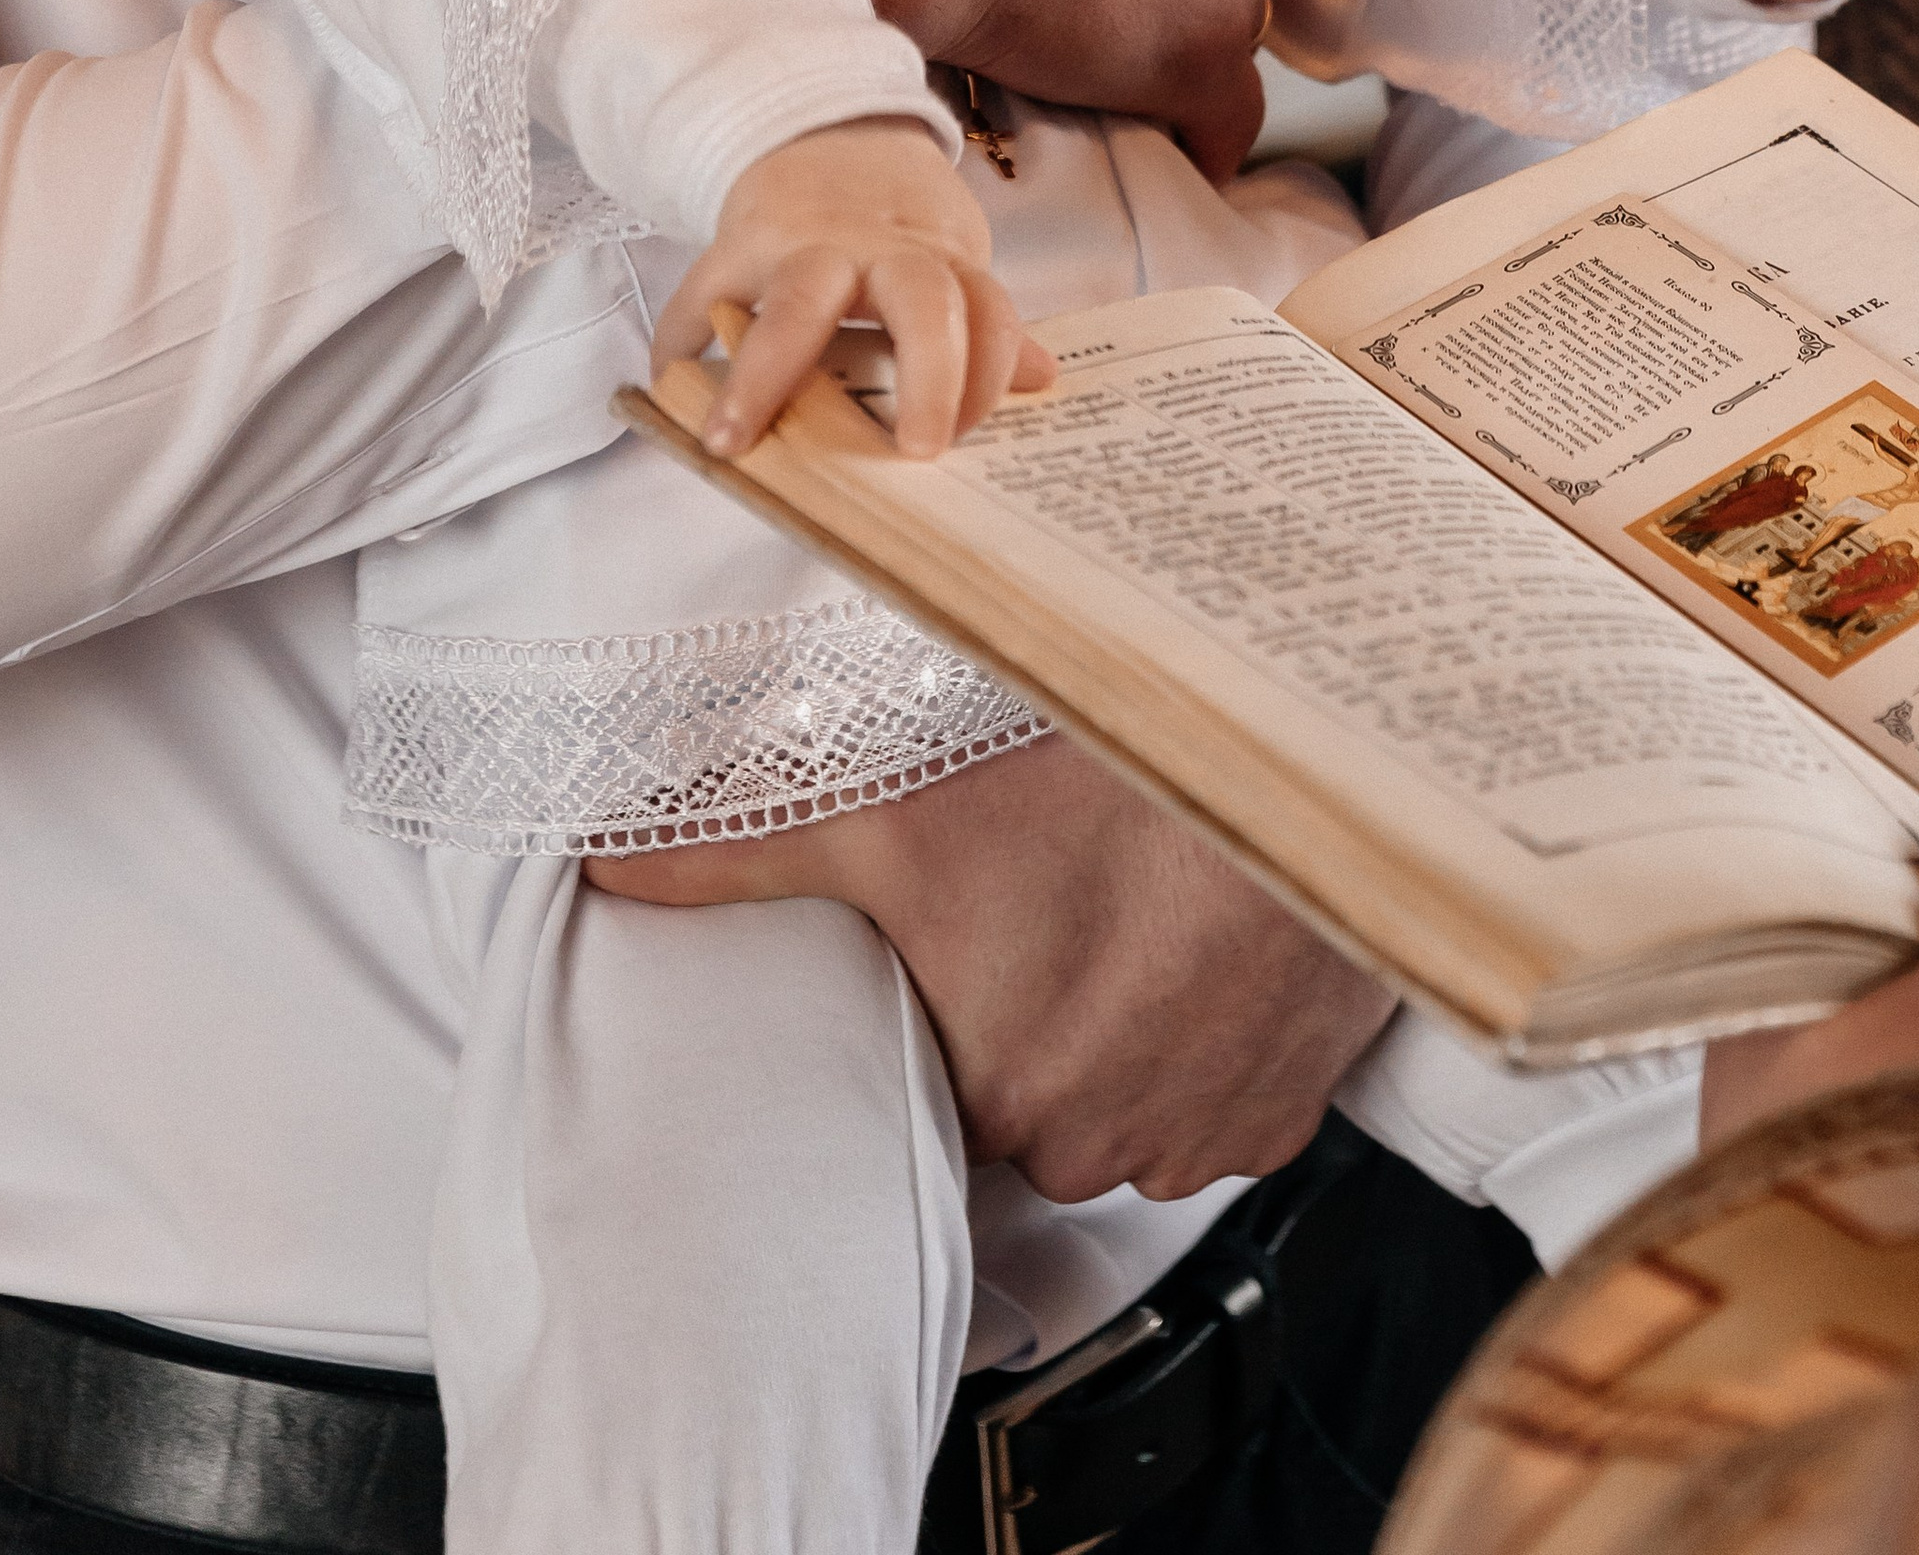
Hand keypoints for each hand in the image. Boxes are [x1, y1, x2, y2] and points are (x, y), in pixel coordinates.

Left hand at [586, 732, 1393, 1201]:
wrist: (1308, 774)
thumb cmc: (1118, 790)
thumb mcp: (897, 809)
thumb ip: (741, 851)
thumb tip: (610, 864)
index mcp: (998, 1094)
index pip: (944, 1087)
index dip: (952, 1012)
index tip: (976, 950)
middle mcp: (1098, 1143)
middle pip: (1034, 1101)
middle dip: (1037, 1020)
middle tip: (1052, 914)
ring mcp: (1199, 1134)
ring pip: (1127, 1104)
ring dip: (1124, 1033)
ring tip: (1129, 919)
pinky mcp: (1283, 1113)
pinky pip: (1219, 1098)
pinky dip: (1206, 1038)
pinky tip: (1197, 953)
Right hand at [649, 117, 1052, 459]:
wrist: (829, 131)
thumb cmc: (892, 224)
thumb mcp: (947, 260)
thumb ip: (984, 320)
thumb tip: (1044, 377)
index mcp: (937, 258)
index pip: (987, 310)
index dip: (990, 371)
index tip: (968, 437)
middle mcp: (878, 250)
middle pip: (920, 298)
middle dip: (928, 372)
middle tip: (918, 450)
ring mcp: (804, 244)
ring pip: (799, 300)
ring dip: (765, 373)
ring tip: (731, 437)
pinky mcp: (736, 245)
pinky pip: (703, 295)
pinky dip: (680, 344)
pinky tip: (667, 389)